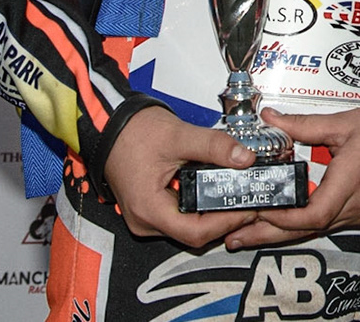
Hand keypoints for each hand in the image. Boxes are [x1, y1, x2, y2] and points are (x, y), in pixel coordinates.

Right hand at [103, 105, 261, 246]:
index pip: (196, 232)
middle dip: (225, 220)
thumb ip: (214, 146)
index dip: (227, 223)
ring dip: (214, 215)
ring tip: (237, 197)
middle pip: (194, 234)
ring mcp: (147, 217)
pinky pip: (180, 217)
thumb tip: (244, 158)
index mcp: (149, 208)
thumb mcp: (179, 135)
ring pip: (188, 227)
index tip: (248, 209)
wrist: (110, 125)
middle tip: (249, 204)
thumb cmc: (132, 132)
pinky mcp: (151, 209)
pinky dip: (200, 208)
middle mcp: (145, 220)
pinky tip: (216, 193)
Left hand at [227, 101, 359, 250]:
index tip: (257, 208)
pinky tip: (290, 223)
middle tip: (236, 237)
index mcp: (349, 181)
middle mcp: (356, 205)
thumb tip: (271, 119)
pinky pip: (332, 224)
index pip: (309, 215)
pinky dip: (307, 225)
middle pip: (306, 231)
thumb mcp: (345, 122)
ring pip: (317, 230)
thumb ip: (303, 125)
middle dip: (267, 235)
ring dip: (285, 232)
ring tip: (253, 232)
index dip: (280, 217)